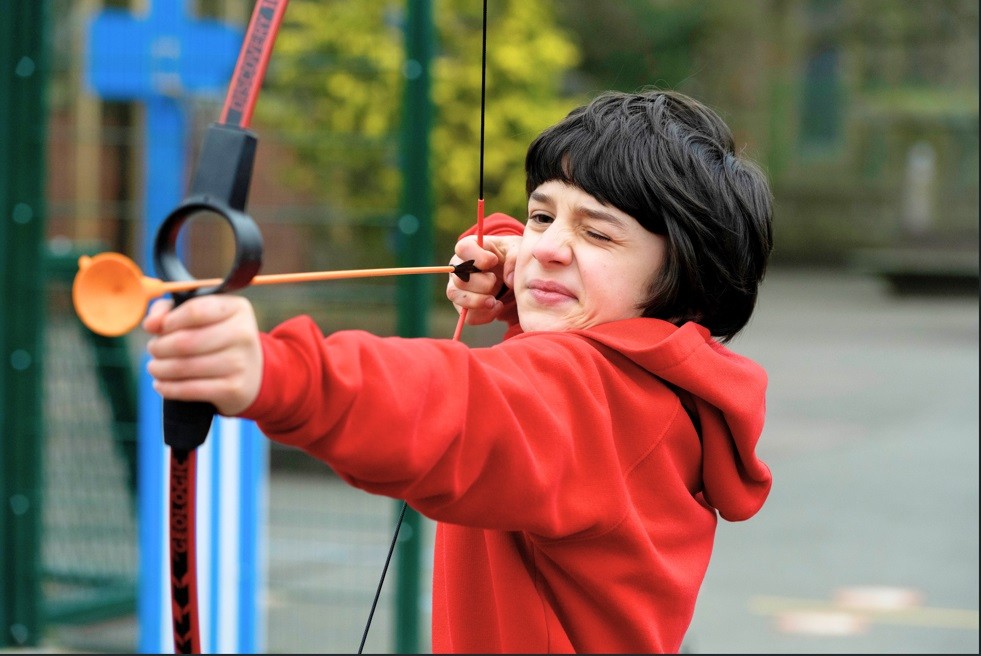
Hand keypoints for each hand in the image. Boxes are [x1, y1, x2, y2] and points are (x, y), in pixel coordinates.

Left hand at [143, 295, 262, 416]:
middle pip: (186, 341)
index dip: (168, 321)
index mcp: (236, 309)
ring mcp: (240, 363)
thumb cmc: (219, 340)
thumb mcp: (203, 317)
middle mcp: (243, 333)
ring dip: (160, 369)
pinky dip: (168, 388)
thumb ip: (170, 311)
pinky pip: (190, 389)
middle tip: (154, 350)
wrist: (255, 376)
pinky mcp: (234, 389)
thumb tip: (151, 324)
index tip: (158, 328)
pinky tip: (161, 384)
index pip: (194, 311)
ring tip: (155, 367)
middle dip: (159, 347)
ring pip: (184, 367)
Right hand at [446, 233, 519, 325]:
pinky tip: (497, 306)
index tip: (493, 261)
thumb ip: (514, 258)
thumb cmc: (510, 257)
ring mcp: (458, 287)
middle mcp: (459, 267)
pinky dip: (484, 315)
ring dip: (477, 301)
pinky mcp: (464, 306)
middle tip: (495, 281)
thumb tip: (509, 280)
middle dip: (481, 283)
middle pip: (459, 276)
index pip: (463, 248)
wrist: (512, 274)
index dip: (477, 257)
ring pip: (456, 296)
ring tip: (495, 301)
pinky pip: (466, 316)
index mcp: (470, 248)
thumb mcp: (517, 250)